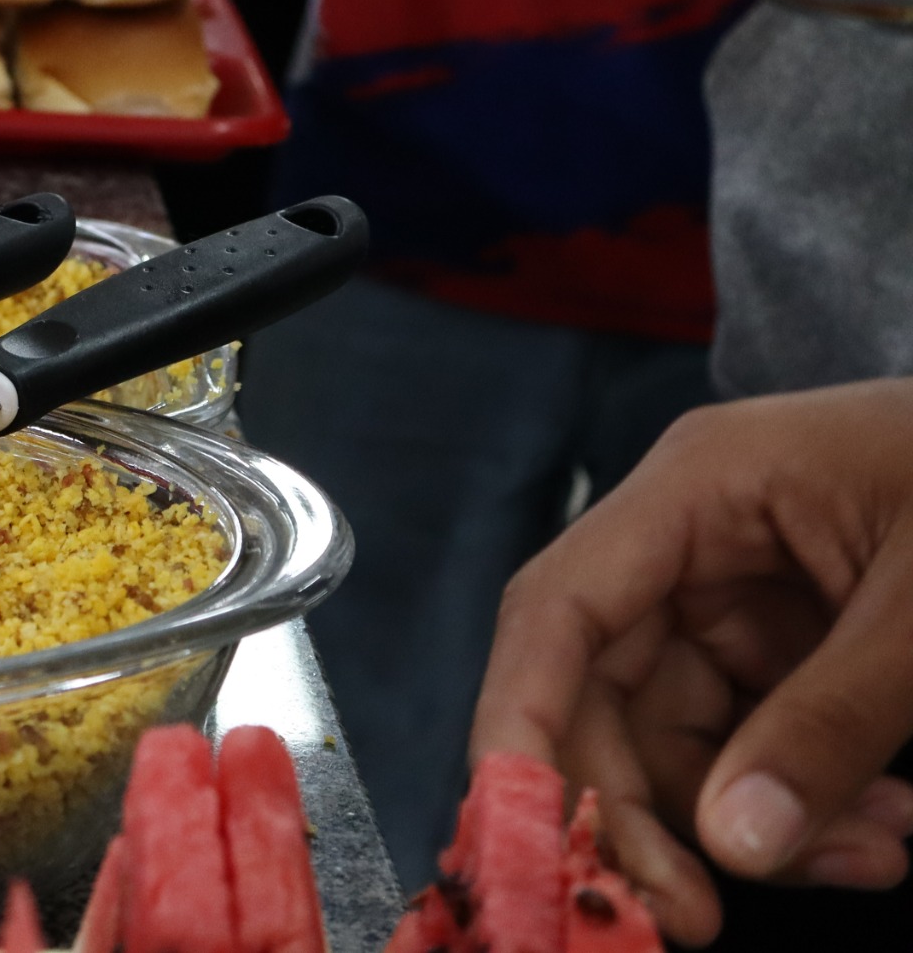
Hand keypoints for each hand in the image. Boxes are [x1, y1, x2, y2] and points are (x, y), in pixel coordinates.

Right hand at [472, 379, 912, 947]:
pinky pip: (750, 740)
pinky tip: (883, 829)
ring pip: (679, 737)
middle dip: (648, 812)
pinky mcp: (786, 638)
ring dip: (755, 823)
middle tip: (692, 920)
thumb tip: (734, 845)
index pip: (556, 612)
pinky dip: (804, 803)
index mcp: (698, 488)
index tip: (531, 841)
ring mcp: (736, 592)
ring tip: (877, 855)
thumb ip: (834, 722)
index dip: (520, 725)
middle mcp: (690, 541)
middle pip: (603, 692)